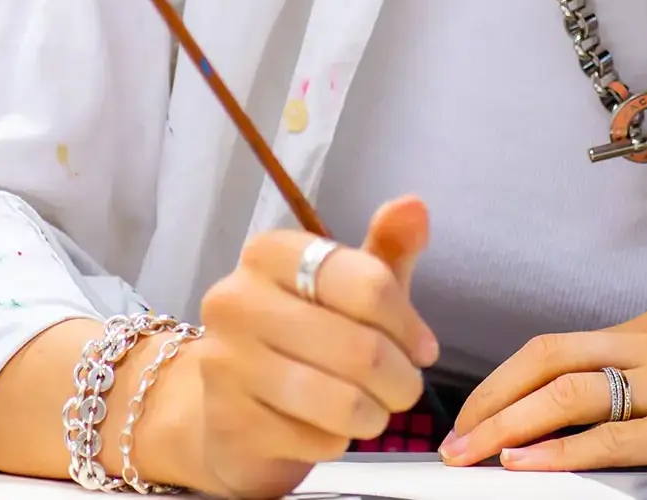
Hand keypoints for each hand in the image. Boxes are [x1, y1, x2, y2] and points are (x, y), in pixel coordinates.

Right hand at [185, 196, 441, 498]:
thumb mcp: (346, 290)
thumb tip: (414, 206)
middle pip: (362, 348)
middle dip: (401, 378)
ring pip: (345, 401)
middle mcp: (237, 300)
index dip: (407, 324)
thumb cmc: (299, 339)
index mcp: (269, 254)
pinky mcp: (230, 424)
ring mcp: (227, 364)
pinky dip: (338, 440)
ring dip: (376, 413)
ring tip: (372, 408)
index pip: (368, 283)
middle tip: (401, 386)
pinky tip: (324, 427)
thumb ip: (385, 249)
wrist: (226, 409)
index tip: (419, 346)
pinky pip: (320, 440)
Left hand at [441, 308, 646, 471]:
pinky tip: (527, 462)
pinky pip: (612, 438)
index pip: (552, 346)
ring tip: (472, 454)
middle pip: (545, 360)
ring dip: (509, 425)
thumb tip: (578, 404)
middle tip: (452, 438)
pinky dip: (562, 450)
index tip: (470, 412)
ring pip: (569, 394)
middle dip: (489, 400)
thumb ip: (640, 373)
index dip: (502, 379)